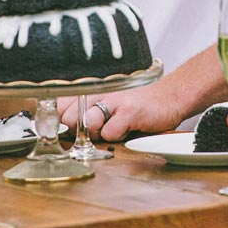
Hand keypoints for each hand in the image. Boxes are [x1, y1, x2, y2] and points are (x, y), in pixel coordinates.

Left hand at [57, 84, 185, 140]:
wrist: (167, 97)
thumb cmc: (133, 105)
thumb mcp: (104, 103)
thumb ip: (82, 111)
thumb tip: (60, 128)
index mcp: (90, 90)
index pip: (59, 107)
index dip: (62, 122)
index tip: (71, 127)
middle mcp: (99, 92)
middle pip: (69, 118)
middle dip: (79, 130)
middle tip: (96, 129)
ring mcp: (114, 100)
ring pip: (87, 123)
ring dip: (97, 134)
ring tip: (111, 130)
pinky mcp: (129, 111)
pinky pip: (110, 132)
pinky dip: (115, 137)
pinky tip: (125, 130)